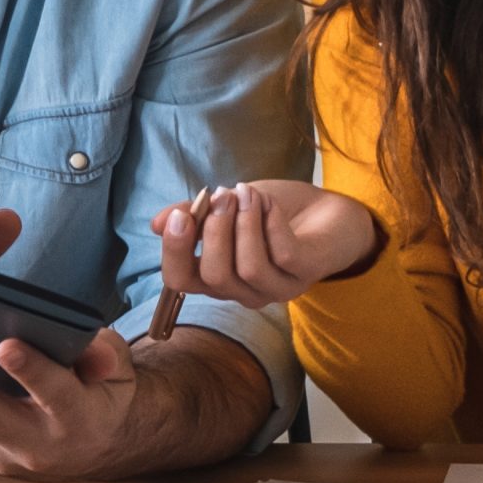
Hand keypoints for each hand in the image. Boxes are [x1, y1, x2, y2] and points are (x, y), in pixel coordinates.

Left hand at [0, 303, 139, 477]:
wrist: (98, 447)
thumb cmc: (100, 391)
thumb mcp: (115, 366)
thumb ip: (102, 354)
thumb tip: (91, 348)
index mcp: (76, 418)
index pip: (55, 394)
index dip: (31, 371)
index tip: (5, 345)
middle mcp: (34, 446)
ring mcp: (0, 458)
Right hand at [150, 179, 378, 311]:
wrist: (325, 211)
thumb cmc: (271, 211)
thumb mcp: (227, 208)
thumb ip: (194, 215)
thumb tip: (156, 223)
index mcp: (217, 277)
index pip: (180, 281)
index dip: (175, 251)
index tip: (180, 215)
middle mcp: (244, 290)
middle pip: (214, 277)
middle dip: (214, 229)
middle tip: (222, 194)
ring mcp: (277, 287)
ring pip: (249, 267)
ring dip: (244, 221)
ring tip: (247, 192)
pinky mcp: (306, 273)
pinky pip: (283, 252)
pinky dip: (271, 220)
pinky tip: (269, 202)